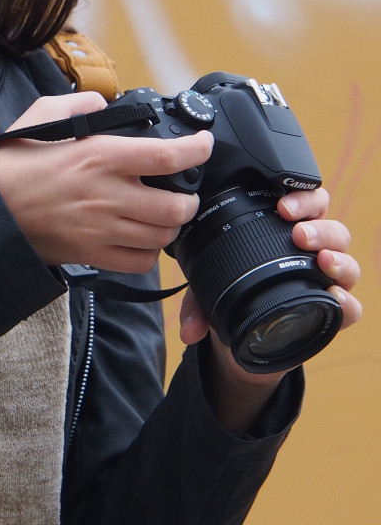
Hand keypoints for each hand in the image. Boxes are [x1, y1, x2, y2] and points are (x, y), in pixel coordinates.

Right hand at [0, 90, 209, 271]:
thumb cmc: (9, 164)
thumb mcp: (38, 114)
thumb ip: (77, 106)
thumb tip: (102, 105)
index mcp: (99, 156)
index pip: (168, 156)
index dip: (197, 150)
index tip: (203, 144)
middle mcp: (107, 195)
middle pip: (176, 207)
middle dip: (188, 199)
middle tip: (182, 190)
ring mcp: (101, 230)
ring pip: (162, 237)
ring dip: (170, 225)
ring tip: (163, 215)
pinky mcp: (92, 255)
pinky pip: (140, 262)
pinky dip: (149, 252)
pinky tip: (140, 238)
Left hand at [179, 186, 361, 431]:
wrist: (246, 339)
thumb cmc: (232, 297)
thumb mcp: (208, 293)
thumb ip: (197, 304)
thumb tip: (188, 330)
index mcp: (283, 233)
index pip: (305, 204)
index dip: (301, 199)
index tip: (281, 206)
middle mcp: (310, 253)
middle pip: (332, 228)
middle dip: (319, 227)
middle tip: (299, 233)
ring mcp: (324, 280)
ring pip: (346, 260)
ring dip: (337, 257)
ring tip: (321, 260)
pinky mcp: (332, 309)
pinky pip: (352, 305)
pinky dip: (347, 300)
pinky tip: (335, 296)